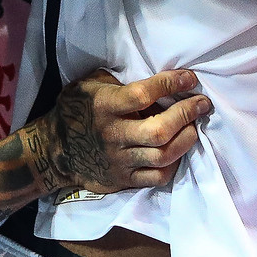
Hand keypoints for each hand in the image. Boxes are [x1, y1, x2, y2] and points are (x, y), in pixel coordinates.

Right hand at [28, 70, 211, 194]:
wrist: (54, 151)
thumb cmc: (76, 109)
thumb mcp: (89, 83)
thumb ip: (117, 79)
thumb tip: (153, 77)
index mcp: (104, 106)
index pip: (142, 95)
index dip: (170, 85)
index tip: (189, 78)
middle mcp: (113, 134)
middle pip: (159, 130)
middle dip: (186, 115)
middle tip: (202, 104)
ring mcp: (119, 160)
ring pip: (162, 155)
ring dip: (186, 139)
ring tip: (195, 126)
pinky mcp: (124, 180)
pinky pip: (157, 177)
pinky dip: (174, 163)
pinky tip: (179, 149)